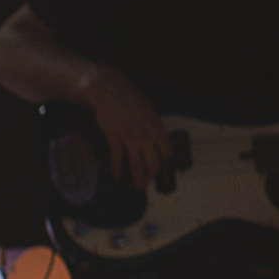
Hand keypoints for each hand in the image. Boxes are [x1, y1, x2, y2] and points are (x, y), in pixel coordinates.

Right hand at [75, 63, 170, 187]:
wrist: (111, 92)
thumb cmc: (130, 100)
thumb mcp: (149, 111)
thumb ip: (154, 126)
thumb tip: (158, 139)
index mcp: (156, 128)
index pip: (167, 151)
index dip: (165, 161)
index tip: (163, 166)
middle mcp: (145, 135)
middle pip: (153, 161)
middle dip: (152, 174)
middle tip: (149, 180)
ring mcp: (130, 138)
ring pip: (137, 164)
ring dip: (138, 178)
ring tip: (138, 187)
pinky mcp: (115, 138)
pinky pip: (118, 157)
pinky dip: (117, 168)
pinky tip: (118, 175)